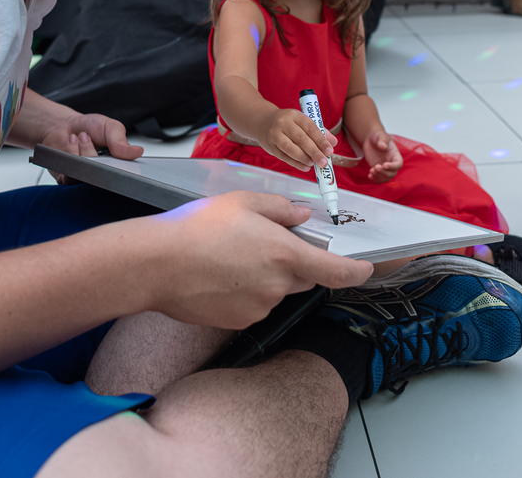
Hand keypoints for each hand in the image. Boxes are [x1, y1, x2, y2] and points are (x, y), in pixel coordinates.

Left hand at [38, 113, 143, 184]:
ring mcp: (86, 178)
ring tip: (80, 137)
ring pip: (86, 175)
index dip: (120, 167)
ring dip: (81, 153)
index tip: (113, 151)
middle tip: (89, 137)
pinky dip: (70, 157)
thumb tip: (136, 152)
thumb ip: (121, 141)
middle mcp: (102, 174)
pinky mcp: (69, 180)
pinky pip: (70, 176)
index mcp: (117, 164)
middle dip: (93, 154)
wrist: (64, 125)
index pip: (125, 176)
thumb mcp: (111, 128)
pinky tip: (71, 144)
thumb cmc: (89, 127)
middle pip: (103, 177)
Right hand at [146, 191, 373, 328]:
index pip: (335, 271)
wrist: (156, 264)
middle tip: (261, 243)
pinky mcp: (239, 321)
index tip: (365, 269)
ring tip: (229, 257)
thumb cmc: (196, 228)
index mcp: (284, 253)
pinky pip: (254, 304)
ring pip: (276, 291)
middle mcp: (277, 285)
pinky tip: (220, 276)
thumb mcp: (242, 202)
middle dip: (293, 263)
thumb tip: (301, 217)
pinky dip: (246, 292)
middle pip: (303, 278)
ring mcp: (258, 307)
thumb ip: (280, 209)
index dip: (356, 272)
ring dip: (265, 277)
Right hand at [259, 108, 336, 171]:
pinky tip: (305, 167)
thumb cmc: (287, 123)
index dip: (321, 140)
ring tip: (313, 163)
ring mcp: (275, 135)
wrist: (262, 122)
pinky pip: (284, 157)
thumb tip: (333, 143)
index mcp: (295, 115)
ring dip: (304, 158)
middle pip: (301, 139)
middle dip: (314, 152)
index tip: (329, 150)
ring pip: (290, 148)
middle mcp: (284, 123)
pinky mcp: (270, 146)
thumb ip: (318, 131)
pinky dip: (296, 163)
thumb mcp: (302, 121)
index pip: (310, 127)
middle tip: (324, 162)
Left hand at [361, 130, 401, 182]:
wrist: (371, 140)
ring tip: (371, 170)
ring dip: (379, 177)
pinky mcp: (378, 171)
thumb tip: (383, 146)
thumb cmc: (378, 136)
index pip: (398, 164)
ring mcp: (384, 168)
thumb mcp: (380, 135)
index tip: (384, 165)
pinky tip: (369, 175)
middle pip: (392, 174)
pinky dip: (375, 180)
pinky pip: (379, 180)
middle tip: (375, 167)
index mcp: (395, 155)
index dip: (393, 167)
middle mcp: (391, 163)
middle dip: (384, 173)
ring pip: (386, 178)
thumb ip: (382, 140)